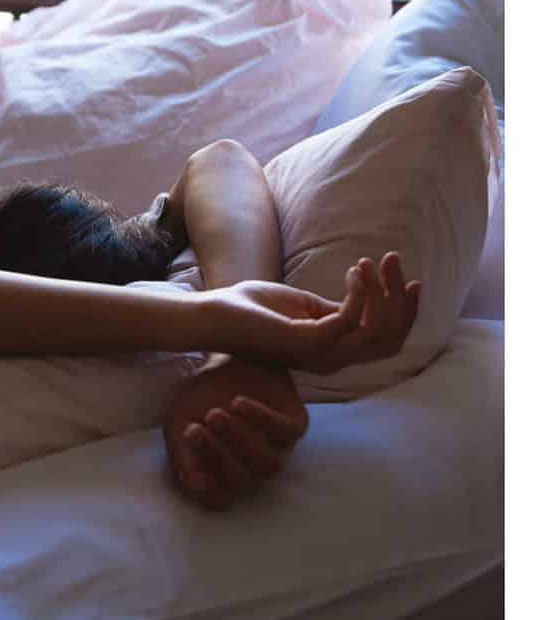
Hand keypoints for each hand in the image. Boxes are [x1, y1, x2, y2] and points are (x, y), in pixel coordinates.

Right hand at [163, 355, 309, 510]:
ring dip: (239, 441)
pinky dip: (260, 419)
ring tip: (214, 414)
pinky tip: (237, 402)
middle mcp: (254, 468)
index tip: (191, 471)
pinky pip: (284, 432)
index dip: (207, 492)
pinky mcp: (295, 425)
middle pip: (243, 482)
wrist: (227, 360)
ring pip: (267, 463)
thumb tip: (193, 483)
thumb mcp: (180, 423)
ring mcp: (278, 449)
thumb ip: (182, 453)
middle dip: (215, 457)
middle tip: (192, 430)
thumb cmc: (202, 398)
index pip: (219, 501)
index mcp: (225, 474)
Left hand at [203, 252, 421, 371]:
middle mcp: (331, 358)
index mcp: (332, 351)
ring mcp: (319, 354)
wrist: (211, 314)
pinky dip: (360, 293)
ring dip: (383, 291)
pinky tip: (353, 271)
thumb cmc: (251, 308)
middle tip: (394, 261)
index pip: (385, 339)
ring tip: (373, 261)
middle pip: (390, 339)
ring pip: (377, 331)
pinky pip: (350, 319)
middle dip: (402, 301)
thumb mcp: (302, 305)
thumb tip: (364, 296)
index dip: (404, 312)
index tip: (408, 279)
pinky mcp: (305, 341)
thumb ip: (334, 308)